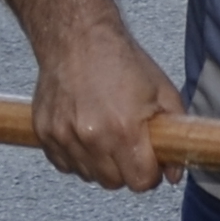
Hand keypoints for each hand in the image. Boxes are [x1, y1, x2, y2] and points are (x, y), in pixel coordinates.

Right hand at [28, 20, 183, 189]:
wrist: (77, 37)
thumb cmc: (121, 60)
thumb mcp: (163, 92)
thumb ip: (175, 134)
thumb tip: (174, 174)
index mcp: (124, 129)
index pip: (140, 182)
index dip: (150, 174)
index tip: (150, 161)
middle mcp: (91, 137)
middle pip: (114, 183)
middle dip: (126, 169)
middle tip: (129, 144)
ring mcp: (64, 137)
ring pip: (89, 176)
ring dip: (101, 164)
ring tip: (106, 133)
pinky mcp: (44, 134)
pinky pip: (65, 165)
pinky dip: (77, 157)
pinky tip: (86, 133)